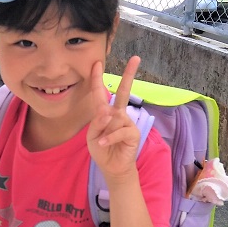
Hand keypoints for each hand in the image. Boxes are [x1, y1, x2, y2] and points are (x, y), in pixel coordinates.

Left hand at [86, 56, 141, 182]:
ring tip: (101, 142)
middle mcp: (117, 114)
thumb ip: (97, 123)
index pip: (100, 93)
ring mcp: (127, 123)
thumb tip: (108, 112)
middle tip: (135, 59)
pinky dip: (109, 138)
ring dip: (105, 130)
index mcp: (105, 113)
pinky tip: (103, 144)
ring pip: (115, 117)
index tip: (96, 64)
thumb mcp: (92, 136)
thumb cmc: (101, 150)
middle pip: (122, 92)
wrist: (112, 168)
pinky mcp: (133, 133)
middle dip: (129, 75)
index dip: (97, 79)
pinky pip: (119, 130)